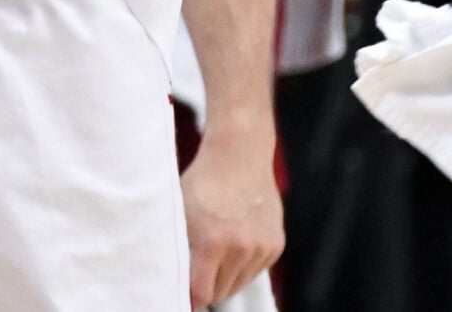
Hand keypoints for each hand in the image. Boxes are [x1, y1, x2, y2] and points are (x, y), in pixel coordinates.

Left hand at [181, 133, 281, 307]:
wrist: (239, 154)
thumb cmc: (203, 181)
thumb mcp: (181, 213)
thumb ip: (179, 249)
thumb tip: (176, 280)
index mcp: (212, 242)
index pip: (201, 293)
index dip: (189, 298)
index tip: (182, 297)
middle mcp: (240, 248)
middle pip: (221, 292)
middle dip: (207, 286)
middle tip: (196, 271)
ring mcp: (261, 247)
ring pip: (239, 283)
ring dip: (225, 277)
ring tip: (214, 252)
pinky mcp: (275, 244)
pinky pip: (255, 270)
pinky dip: (243, 265)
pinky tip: (234, 242)